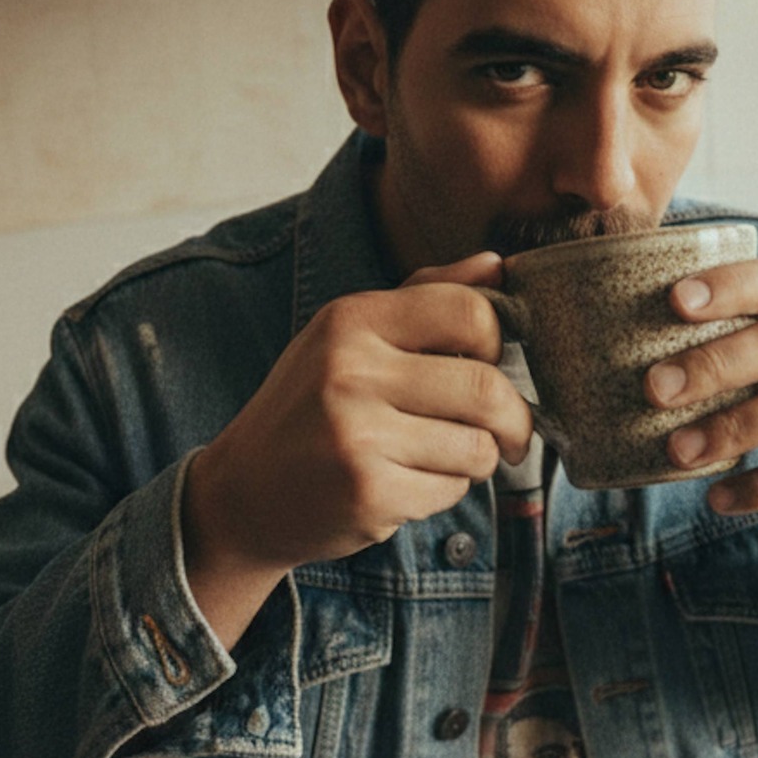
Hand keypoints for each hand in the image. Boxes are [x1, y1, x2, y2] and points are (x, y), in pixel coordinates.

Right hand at [182, 253, 532, 649]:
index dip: (497, 341)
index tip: (492, 364)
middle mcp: (350, 371)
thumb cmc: (310, 409)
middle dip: (513, 419)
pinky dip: (444, 492)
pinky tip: (407, 485)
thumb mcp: (350, 337)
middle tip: (512, 436)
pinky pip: (450, 490)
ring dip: (477, 459)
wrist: (244, 494)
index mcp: (351, 319)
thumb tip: (498, 262)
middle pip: (486, 387)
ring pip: (476, 447)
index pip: (468, 311)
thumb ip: (426, 296)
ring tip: (443, 458)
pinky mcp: (368, 493)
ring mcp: (357, 435)